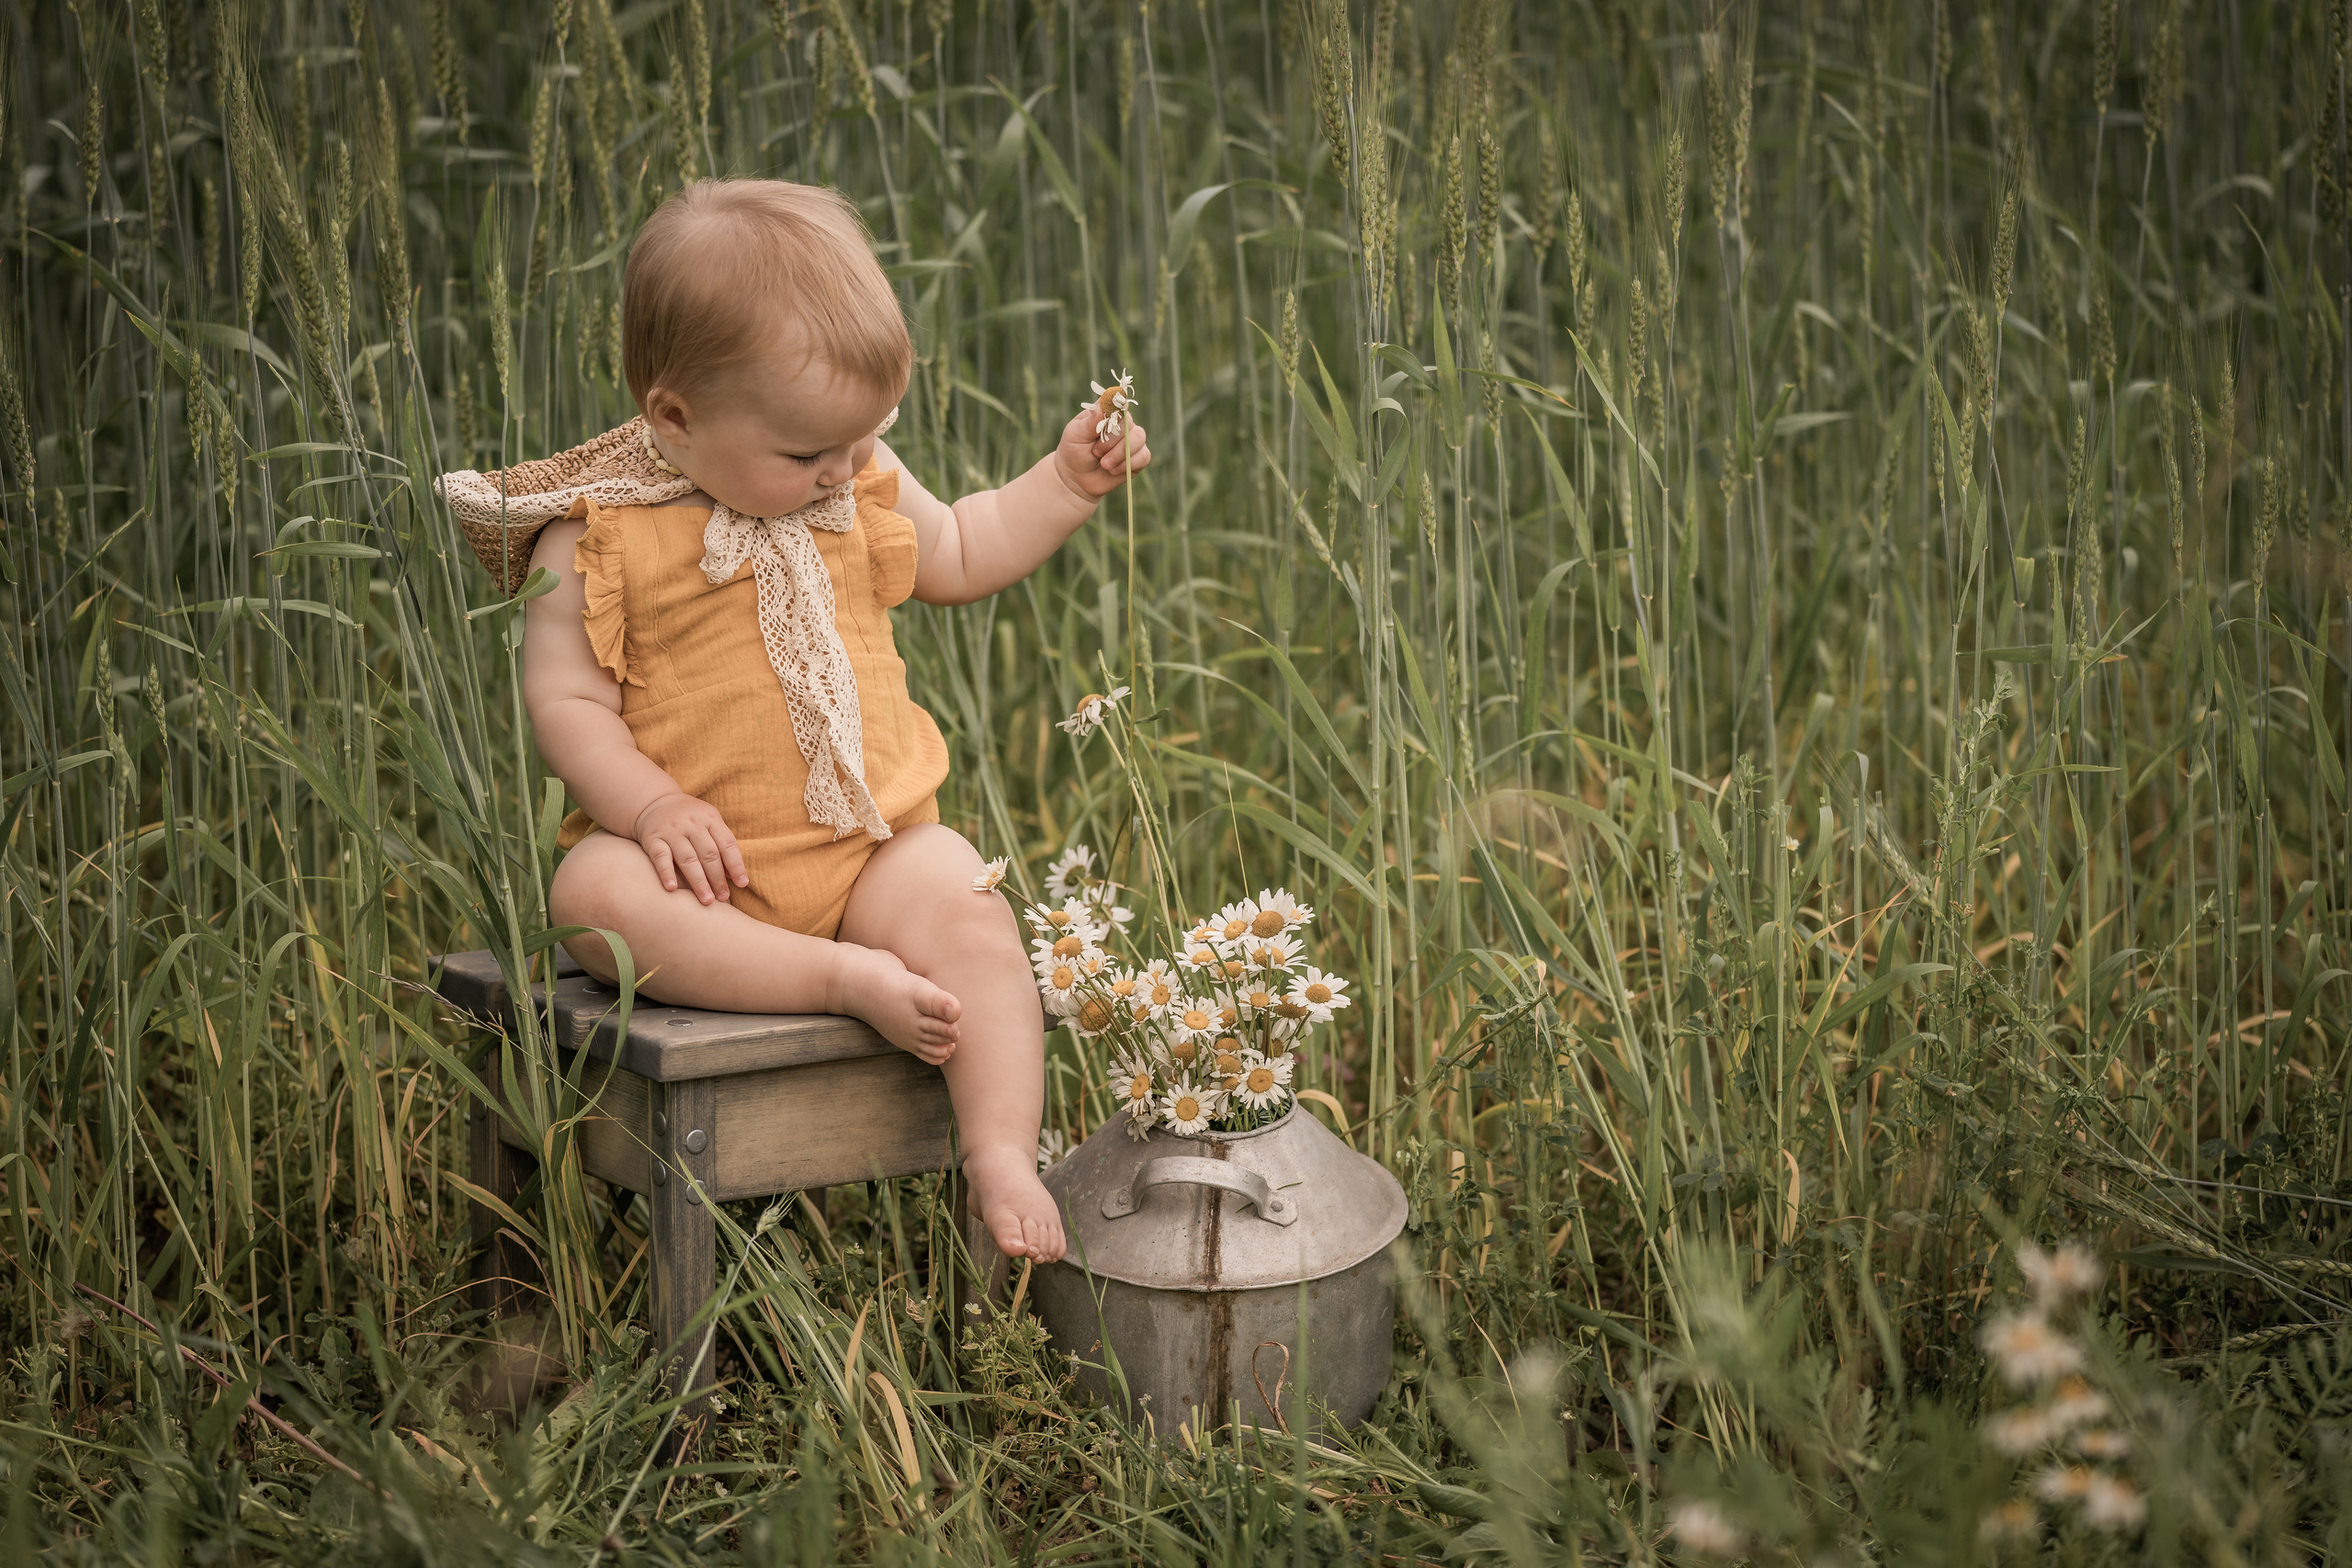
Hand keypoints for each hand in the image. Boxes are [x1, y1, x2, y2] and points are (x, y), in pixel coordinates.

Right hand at [630, 792, 748, 904]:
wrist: (655, 803)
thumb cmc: (690, 820)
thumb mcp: (709, 823)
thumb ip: (721, 846)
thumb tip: (735, 877)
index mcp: (710, 819)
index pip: (727, 844)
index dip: (736, 865)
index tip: (742, 884)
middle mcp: (692, 824)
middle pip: (708, 854)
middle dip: (717, 878)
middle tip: (723, 898)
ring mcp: (671, 831)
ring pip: (688, 859)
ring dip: (698, 881)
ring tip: (707, 900)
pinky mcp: (653, 839)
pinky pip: (660, 857)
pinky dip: (666, 873)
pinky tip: (673, 888)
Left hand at [1052, 406, 1151, 502]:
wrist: (1077, 477)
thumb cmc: (1074, 451)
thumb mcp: (1075, 434)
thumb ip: (1090, 421)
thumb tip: (1103, 406)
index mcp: (1107, 412)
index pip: (1118, 404)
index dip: (1115, 413)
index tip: (1105, 424)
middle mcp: (1123, 423)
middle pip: (1128, 424)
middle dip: (1111, 442)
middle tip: (1096, 453)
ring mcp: (1133, 439)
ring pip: (1138, 439)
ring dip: (1120, 454)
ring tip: (1104, 465)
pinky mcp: (1139, 457)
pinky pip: (1144, 457)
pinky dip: (1127, 465)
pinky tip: (1113, 470)